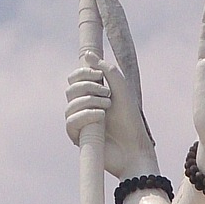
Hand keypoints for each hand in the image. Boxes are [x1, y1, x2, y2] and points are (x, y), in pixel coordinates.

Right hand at [65, 55, 154, 180]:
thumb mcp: (121, 89)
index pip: (74, 78)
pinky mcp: (78, 138)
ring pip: (70, 105)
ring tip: (107, 108)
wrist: (134, 148)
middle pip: (70, 89)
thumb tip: (88, 55)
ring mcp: (80, 123)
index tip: (100, 75)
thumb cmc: (130, 120)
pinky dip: (85, 115)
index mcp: (91, 95)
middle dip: (88, 88)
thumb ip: (106, 70)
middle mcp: (83, 107)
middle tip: (107, 94)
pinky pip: (71, 122)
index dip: (83, 73)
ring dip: (89, 102)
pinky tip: (100, 117)